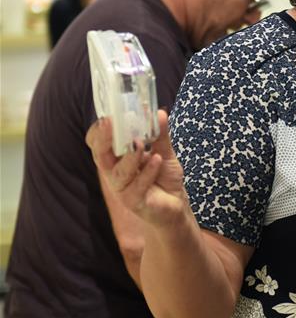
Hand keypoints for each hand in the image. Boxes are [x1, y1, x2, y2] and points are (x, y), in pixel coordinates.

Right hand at [86, 110, 186, 226]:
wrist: (175, 204)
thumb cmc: (163, 176)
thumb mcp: (163, 151)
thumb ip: (160, 134)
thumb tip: (159, 112)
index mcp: (116, 157)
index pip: (97, 143)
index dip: (99, 130)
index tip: (110, 115)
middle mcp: (114, 172)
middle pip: (100, 155)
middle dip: (104, 139)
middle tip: (112, 123)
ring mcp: (122, 188)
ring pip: (117, 173)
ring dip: (128, 157)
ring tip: (139, 143)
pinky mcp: (134, 202)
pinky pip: (136, 187)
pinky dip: (147, 172)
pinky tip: (157, 160)